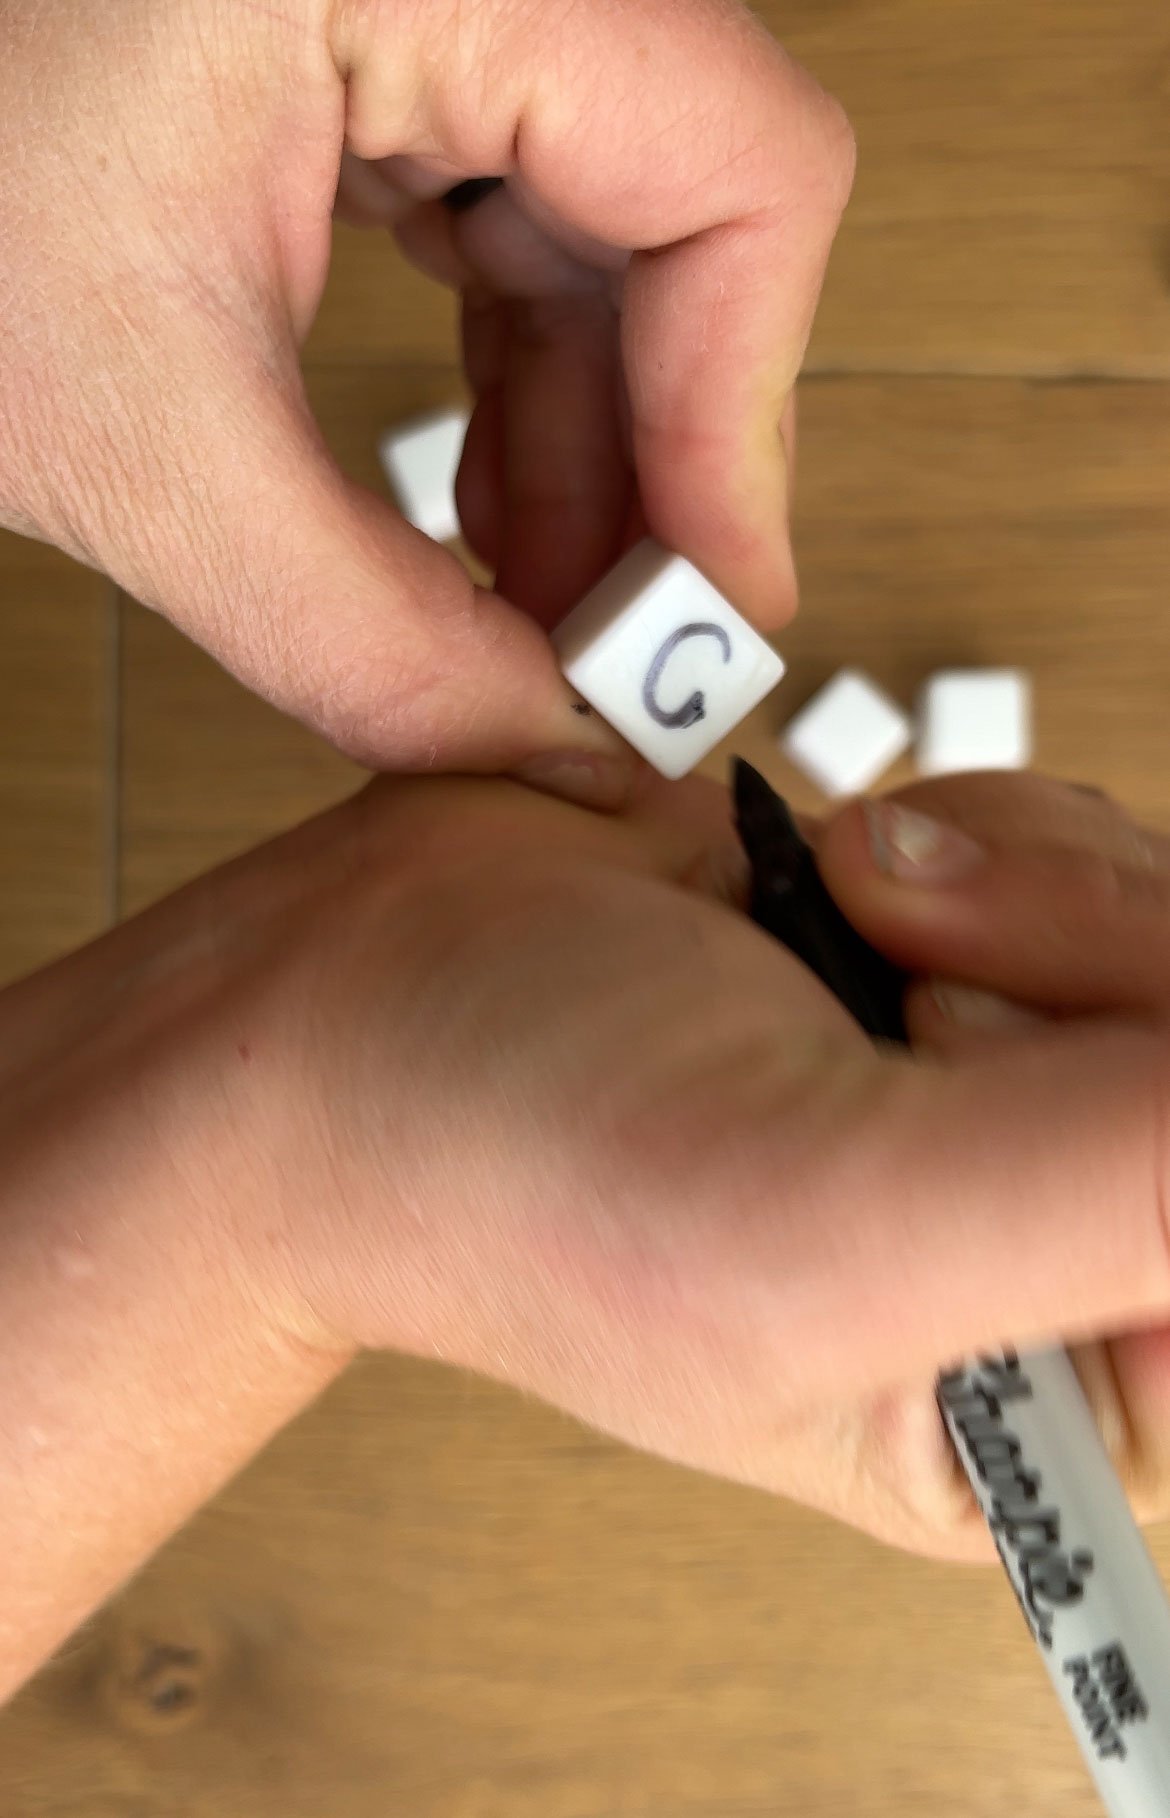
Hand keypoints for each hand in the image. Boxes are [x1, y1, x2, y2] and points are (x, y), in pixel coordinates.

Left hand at [0, 0, 851, 782]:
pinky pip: (524, 232)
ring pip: (618, 244)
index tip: (703, 616)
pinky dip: (523, 396)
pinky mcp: (386, 46)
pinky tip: (483, 527)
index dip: (745, 420)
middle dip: (658, 470)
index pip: (742, 168)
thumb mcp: (129, 433)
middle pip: (694, 219)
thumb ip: (356, 628)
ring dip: (593, 457)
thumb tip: (544, 747)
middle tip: (613, 662)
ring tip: (528, 622)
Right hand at [7, 769, 1169, 1694]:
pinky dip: (984, 828)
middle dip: (1092, 961)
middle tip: (912, 975)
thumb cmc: (517, 1172)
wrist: (348, 1006)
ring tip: (848, 909)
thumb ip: (1114, 1202)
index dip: (1164, 1128)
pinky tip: (845, 868)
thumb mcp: (825, 1239)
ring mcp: (1001, 1087)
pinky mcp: (953, 954)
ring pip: (1160, 934)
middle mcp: (1042, 1252)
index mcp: (1050, 1410)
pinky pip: (1083, 854)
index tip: (991, 1069)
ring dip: (1030, 880)